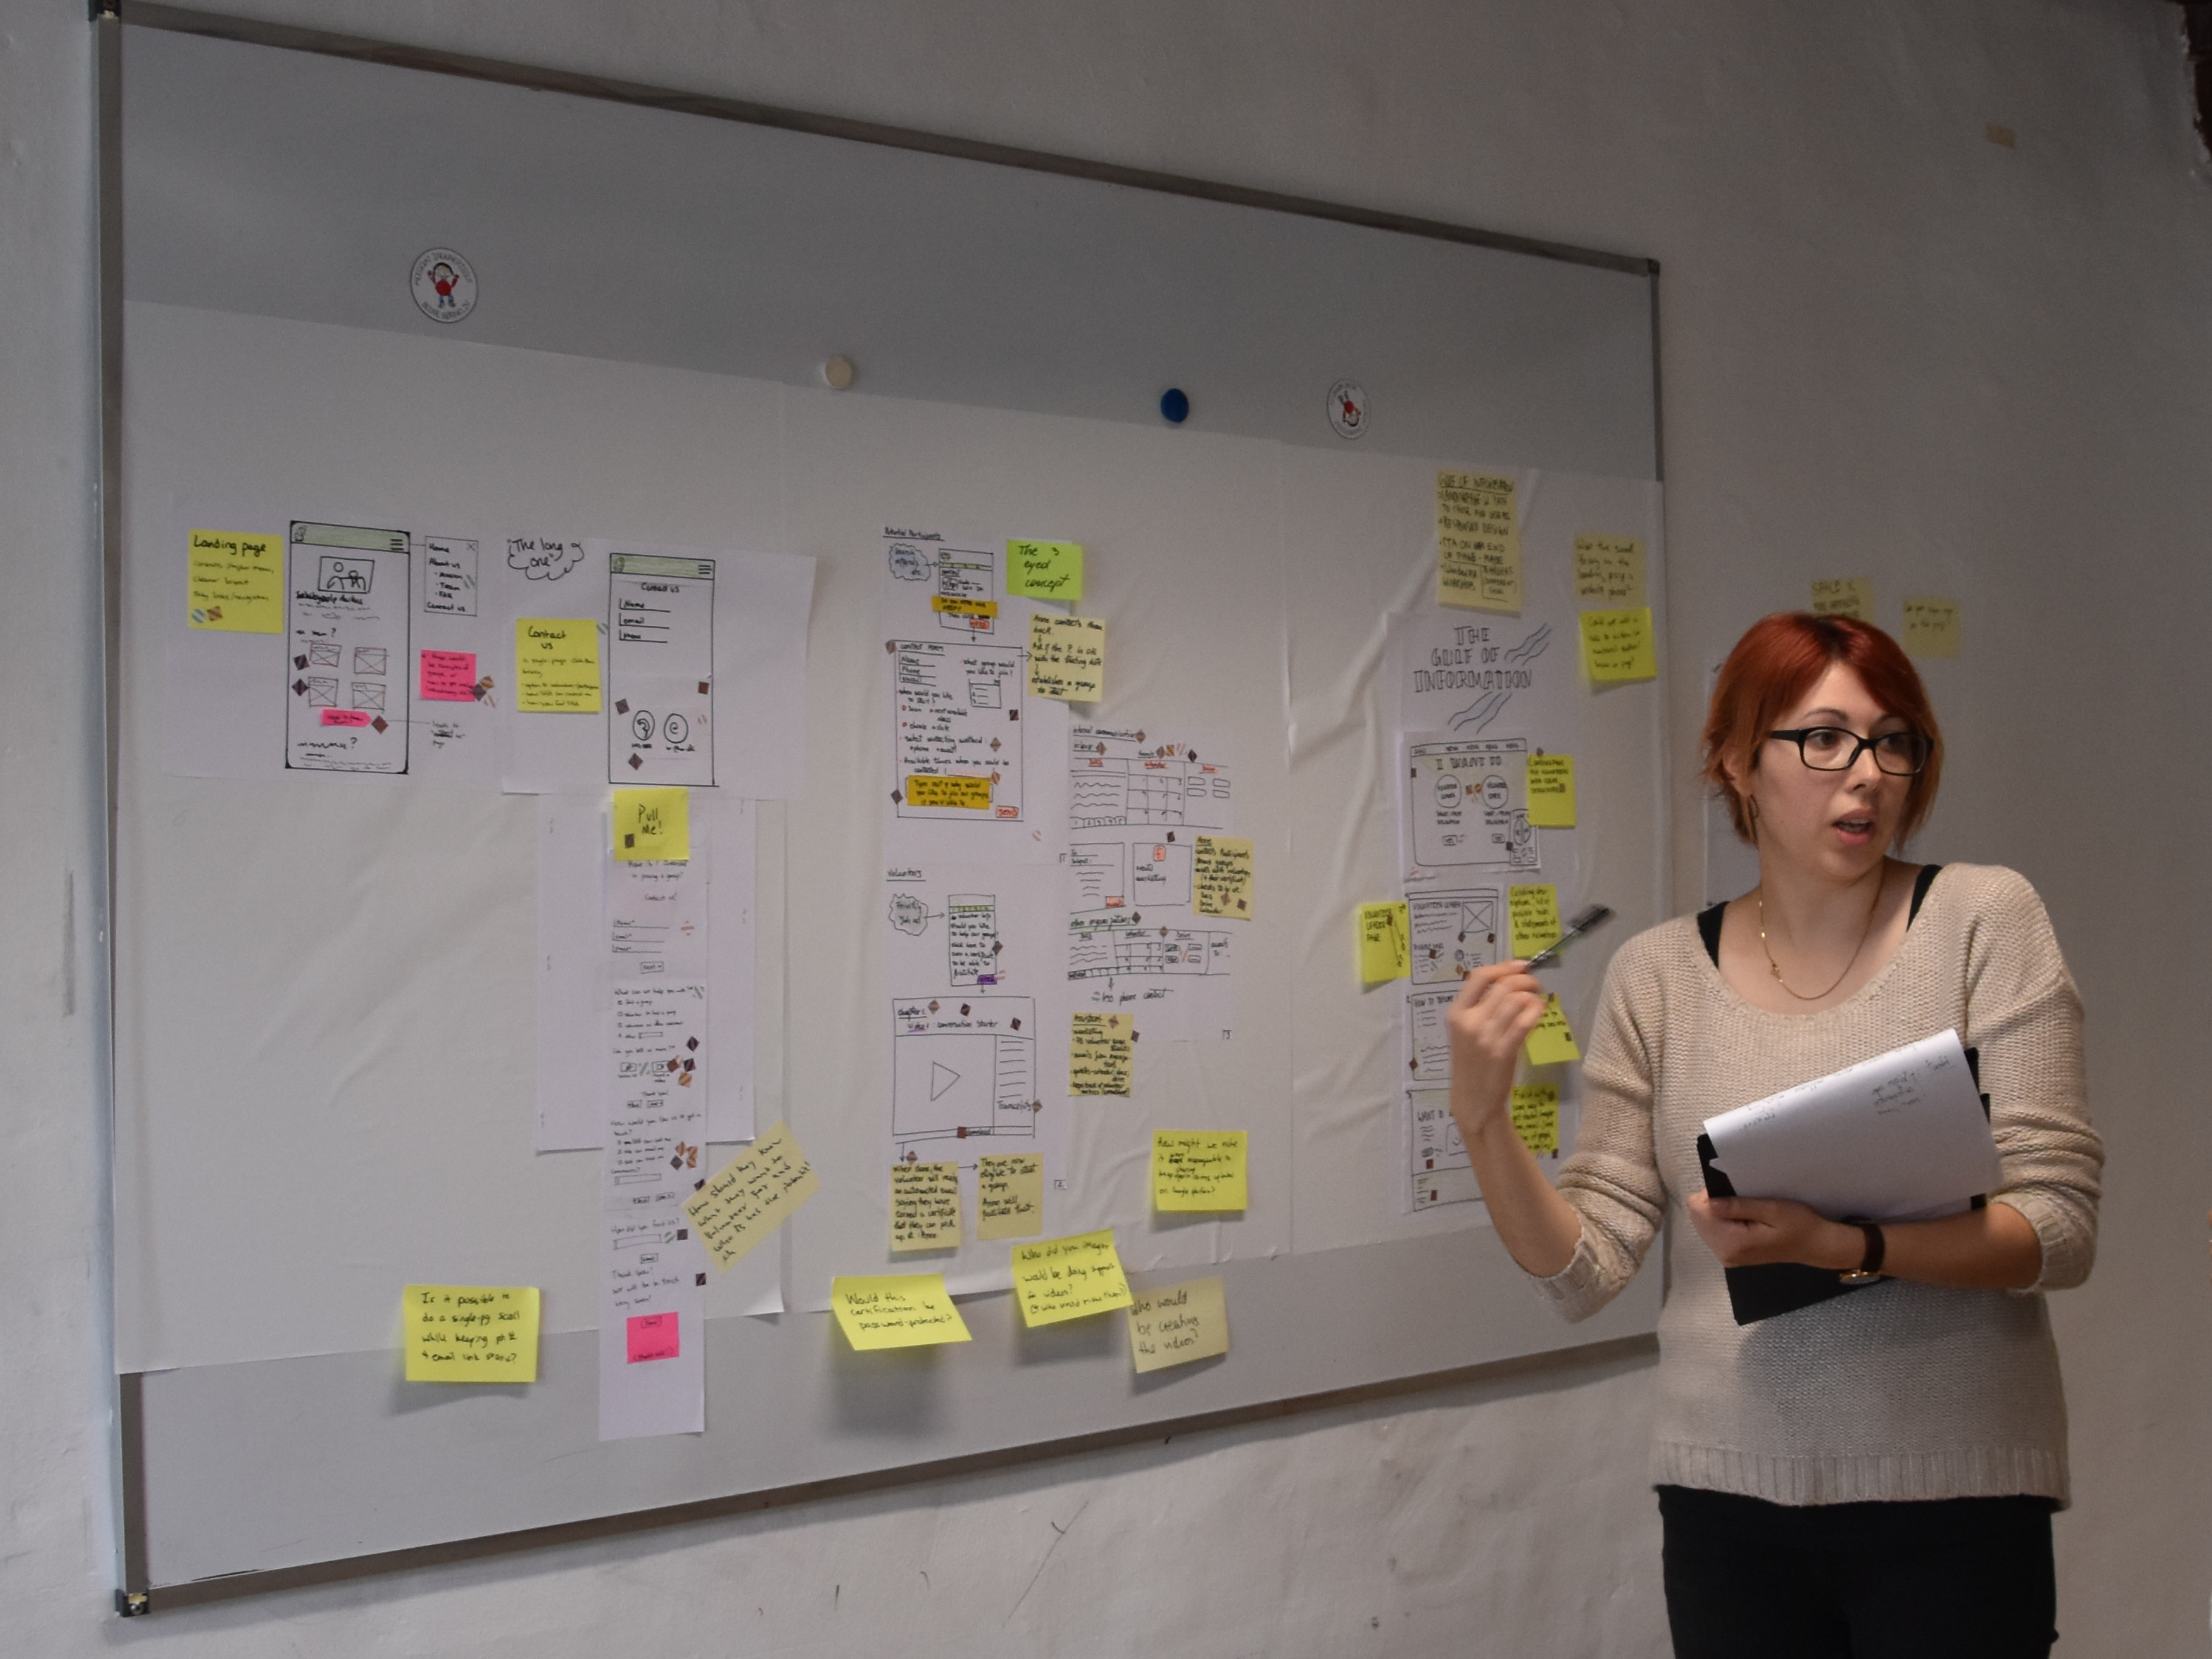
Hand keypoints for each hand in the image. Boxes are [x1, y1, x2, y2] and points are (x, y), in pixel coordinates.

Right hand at [1445, 961, 1547, 1143]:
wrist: (1473, 1099)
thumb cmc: (1472, 1063)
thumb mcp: (1466, 1031)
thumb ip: (1481, 1007)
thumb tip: (1510, 980)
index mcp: (1456, 1013)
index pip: (1479, 976)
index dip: (1504, 966)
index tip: (1521, 966)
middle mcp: (1469, 1021)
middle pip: (1502, 985)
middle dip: (1525, 979)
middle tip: (1535, 985)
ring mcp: (1485, 1036)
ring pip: (1515, 1000)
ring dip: (1532, 995)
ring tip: (1538, 1000)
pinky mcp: (1503, 1051)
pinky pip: (1524, 1021)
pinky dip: (1536, 1010)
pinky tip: (1540, 1011)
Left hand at [1686, 1192, 1862, 1270]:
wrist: (1813, 1245)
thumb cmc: (1798, 1225)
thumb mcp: (1772, 1209)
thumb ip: (1739, 1206)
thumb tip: (1709, 1202)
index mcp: (1733, 1243)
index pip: (1698, 1211)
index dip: (1711, 1195)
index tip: (1733, 1192)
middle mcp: (1724, 1253)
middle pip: (1697, 1217)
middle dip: (1714, 1204)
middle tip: (1741, 1200)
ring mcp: (1726, 1256)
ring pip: (1703, 1223)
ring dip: (1718, 1212)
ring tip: (1744, 1211)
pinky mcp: (1730, 1255)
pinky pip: (1713, 1231)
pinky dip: (1723, 1221)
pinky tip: (1742, 1219)